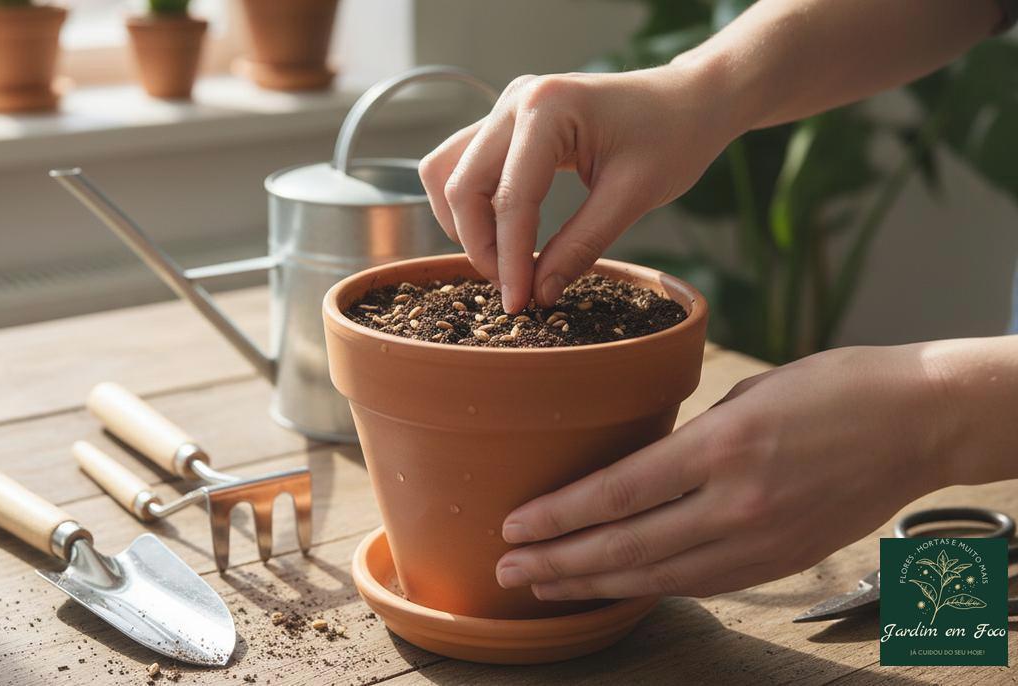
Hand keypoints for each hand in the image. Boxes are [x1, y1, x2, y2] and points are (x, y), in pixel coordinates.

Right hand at [418, 62, 741, 312]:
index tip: (518, 304)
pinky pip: (464, 164)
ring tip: (504, 262)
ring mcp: (507, 106)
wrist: (689, 101)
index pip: (510, 197)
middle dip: (480, 245)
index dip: (509, 259)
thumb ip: (581, 245)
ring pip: (448, 172)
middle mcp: (515, 100)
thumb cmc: (673, 138)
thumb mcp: (634, 197)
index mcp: (548, 108)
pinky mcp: (508, 121)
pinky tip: (502, 234)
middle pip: (461, 185)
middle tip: (513, 288)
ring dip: (464, 224)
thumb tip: (539, 293)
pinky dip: (472, 204)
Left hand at [494, 344, 959, 599]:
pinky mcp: (780, 559)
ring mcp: (761, 540)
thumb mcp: (745, 394)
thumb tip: (637, 470)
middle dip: (559, 563)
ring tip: (548, 587)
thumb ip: (688, 440)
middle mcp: (737, 503)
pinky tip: (617, 587)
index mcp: (722, 447)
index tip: (514, 528)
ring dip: (596, 585)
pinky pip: (702, 582)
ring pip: (659, 577)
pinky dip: (652, 587)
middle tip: (508, 572)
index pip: (617, 494)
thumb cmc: (833, 387)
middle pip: (627, 547)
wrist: (919, 422)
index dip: (558, 517)